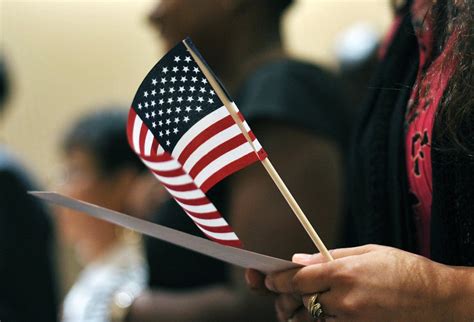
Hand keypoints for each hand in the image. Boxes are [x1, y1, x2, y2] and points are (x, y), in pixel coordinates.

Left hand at [252, 244, 472, 321]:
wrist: (438, 299)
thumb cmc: (404, 269)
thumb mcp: (367, 251)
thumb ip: (327, 257)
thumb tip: (298, 260)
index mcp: (343, 273)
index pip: (295, 280)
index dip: (275, 280)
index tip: (266, 278)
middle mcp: (343, 300)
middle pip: (296, 303)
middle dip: (282, 297)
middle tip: (278, 292)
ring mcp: (351, 321)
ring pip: (308, 320)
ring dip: (297, 312)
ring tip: (296, 303)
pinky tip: (320, 312)